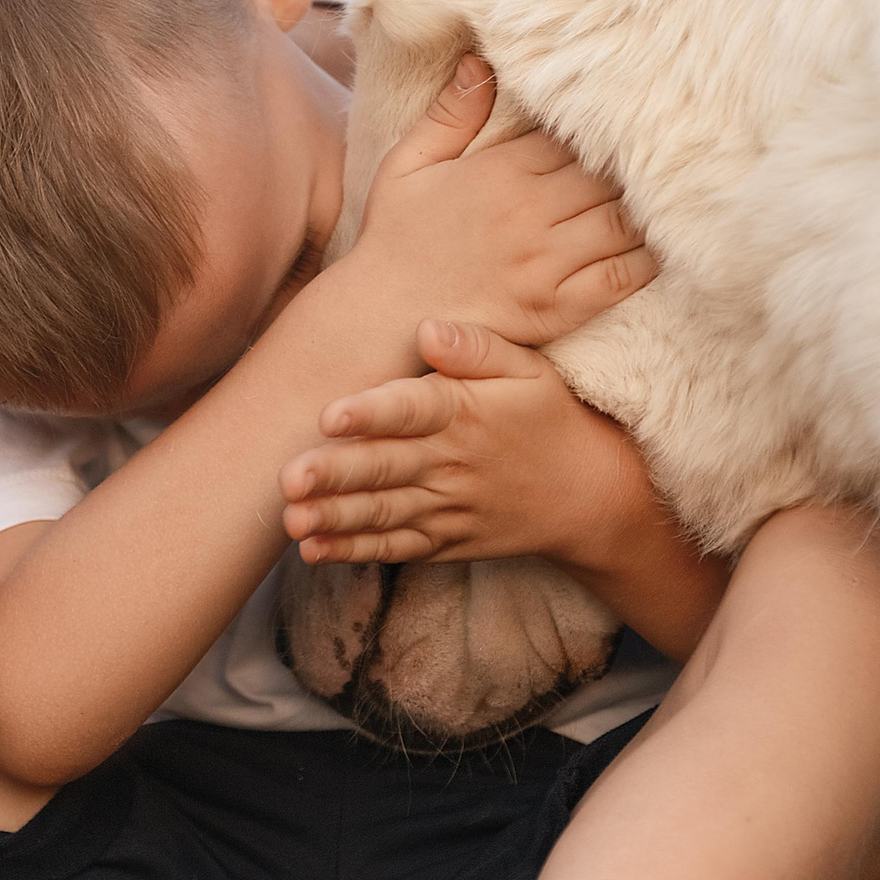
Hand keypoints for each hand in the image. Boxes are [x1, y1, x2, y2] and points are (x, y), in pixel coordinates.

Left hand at [278, 319, 646, 567]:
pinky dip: (355, 550)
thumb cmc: (549, 417)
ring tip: (291, 519)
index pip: (412, 410)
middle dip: (335, 474)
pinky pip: (396, 547)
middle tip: (289, 477)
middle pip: (385, 467)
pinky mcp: (445, 540)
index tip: (329, 415)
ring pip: (383, 512)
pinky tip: (313, 549)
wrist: (590, 493)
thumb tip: (426, 328)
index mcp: (465, 412)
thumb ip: (476, 347)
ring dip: (335, 517)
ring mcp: (447, 507)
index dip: (370, 413)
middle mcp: (451, 462)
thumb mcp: (529, 369)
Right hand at [339, 57, 655, 350]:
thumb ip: (450, 115)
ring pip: (622, 221)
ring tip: (663, 197)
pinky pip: (619, 277)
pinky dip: (645, 259)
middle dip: (630, 166)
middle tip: (654, 159)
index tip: (616, 126)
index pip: (572, 137)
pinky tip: (657, 246)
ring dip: (644, 209)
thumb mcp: (408, 165)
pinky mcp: (557, 307)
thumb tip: (479, 61)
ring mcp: (546, 263)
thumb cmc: (394, 239)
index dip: (597, 130)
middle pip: (606, 175)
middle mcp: (528, 213)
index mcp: (500, 172)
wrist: (382, 320)